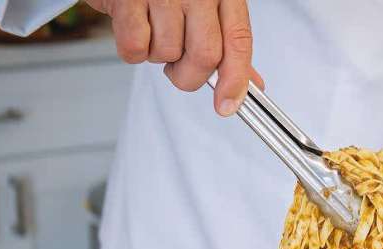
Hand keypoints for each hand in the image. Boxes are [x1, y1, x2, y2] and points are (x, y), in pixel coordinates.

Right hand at [86, 0, 263, 115]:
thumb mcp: (210, 5)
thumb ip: (229, 44)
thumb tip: (248, 84)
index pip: (238, 41)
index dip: (235, 80)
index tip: (227, 105)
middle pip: (205, 56)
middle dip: (190, 76)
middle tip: (179, 67)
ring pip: (168, 54)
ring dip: (159, 56)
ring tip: (154, 31)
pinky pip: (135, 48)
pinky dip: (134, 50)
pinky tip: (136, 27)